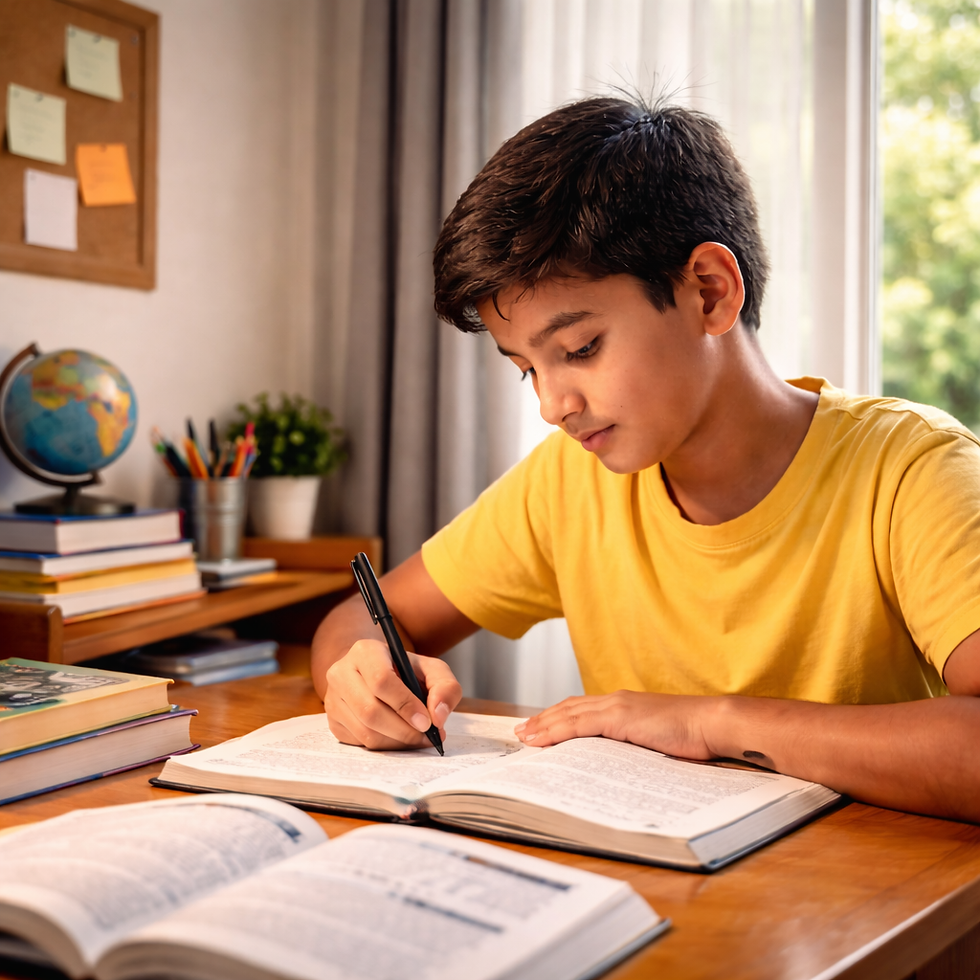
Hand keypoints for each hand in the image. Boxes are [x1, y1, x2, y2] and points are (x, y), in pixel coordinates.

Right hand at [324, 638, 461, 749]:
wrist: (374, 673)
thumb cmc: (404, 670)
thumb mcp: (431, 668)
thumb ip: (444, 686)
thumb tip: (438, 715)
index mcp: (365, 651)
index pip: (381, 681)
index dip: (405, 705)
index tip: (427, 722)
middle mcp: (341, 673)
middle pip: (371, 711)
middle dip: (404, 730)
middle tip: (427, 736)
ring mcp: (333, 699)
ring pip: (365, 731)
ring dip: (397, 742)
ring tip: (418, 738)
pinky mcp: (333, 722)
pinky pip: (360, 743)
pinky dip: (386, 746)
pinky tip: (400, 738)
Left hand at [514, 690, 717, 759]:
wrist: (712, 724)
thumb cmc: (692, 736)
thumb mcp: (656, 741)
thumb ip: (634, 745)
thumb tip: (618, 764)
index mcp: (625, 705)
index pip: (583, 709)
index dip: (558, 717)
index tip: (539, 727)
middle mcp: (617, 701)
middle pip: (570, 708)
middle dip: (543, 720)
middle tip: (521, 732)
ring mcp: (618, 707)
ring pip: (570, 714)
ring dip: (544, 726)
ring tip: (524, 737)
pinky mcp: (621, 717)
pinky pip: (581, 724)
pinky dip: (558, 731)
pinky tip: (542, 739)